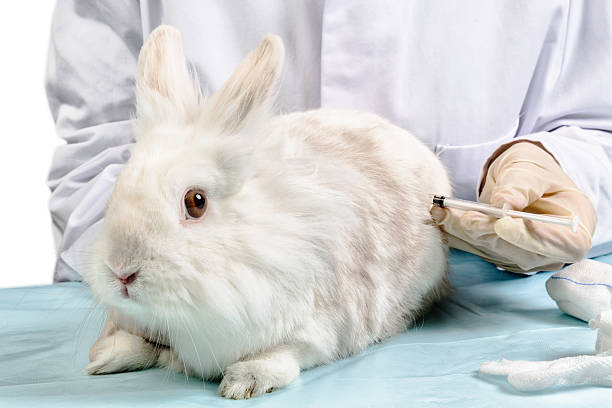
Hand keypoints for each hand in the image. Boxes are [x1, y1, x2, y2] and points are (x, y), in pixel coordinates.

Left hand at [431, 141, 596, 272]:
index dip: (529, 236)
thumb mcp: (533, 170)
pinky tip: (441, 219)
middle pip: (518, 250)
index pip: (558, 243)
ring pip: (492, 250)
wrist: (524, 180)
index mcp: (574, 232)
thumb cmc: (537, 173)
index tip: (503, 223)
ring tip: (441, 213)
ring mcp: (523, 257)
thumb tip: (505, 202)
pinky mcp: (499, 255)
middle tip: (461, 216)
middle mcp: (550, 252)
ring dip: (463, 233)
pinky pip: (477, 247)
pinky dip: (457, 233)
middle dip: (485, 232)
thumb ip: (522, 185)